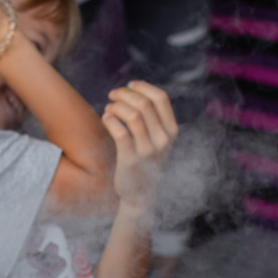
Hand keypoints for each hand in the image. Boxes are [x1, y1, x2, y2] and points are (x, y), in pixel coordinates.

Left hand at [103, 81, 175, 212]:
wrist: (140, 194)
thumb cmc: (145, 161)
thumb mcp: (156, 139)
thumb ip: (150, 117)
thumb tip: (130, 89)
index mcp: (171, 130)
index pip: (161, 98)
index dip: (143, 87)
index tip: (129, 84)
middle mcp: (163, 139)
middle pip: (144, 104)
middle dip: (124, 95)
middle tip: (112, 95)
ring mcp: (148, 150)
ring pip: (132, 115)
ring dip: (116, 107)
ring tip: (108, 108)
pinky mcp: (131, 159)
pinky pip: (119, 132)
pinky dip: (110, 120)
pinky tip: (106, 118)